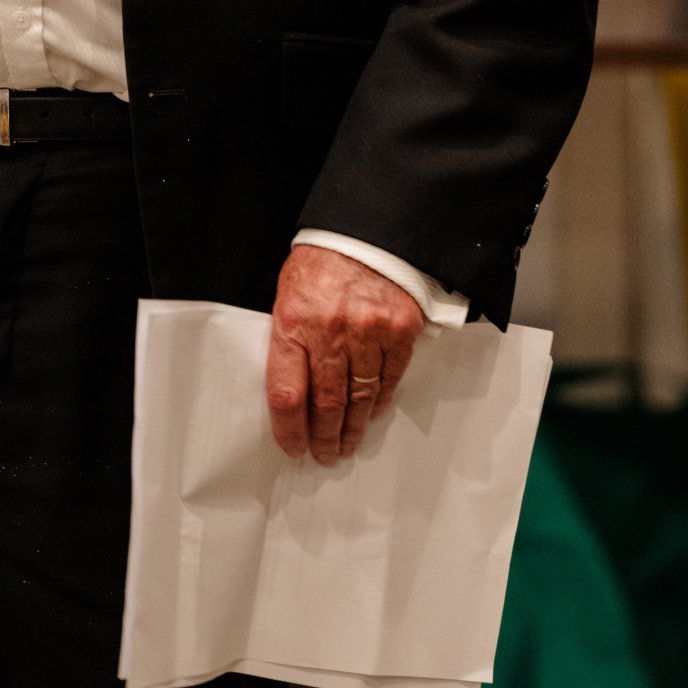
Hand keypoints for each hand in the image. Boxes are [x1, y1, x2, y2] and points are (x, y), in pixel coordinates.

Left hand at [265, 243, 422, 465]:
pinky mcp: (400, 330)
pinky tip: (369, 414)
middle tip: (324, 455)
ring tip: (346, 445)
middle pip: (327, 404)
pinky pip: (389, 379)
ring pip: (360, 397)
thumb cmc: (319, 264)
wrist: (364, 231)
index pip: (287, 393)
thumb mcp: (287, 297)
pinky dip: (379, 402)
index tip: (293, 447)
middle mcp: (332, 331)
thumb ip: (289, 341)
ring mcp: (370, 332)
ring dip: (353, 428)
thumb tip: (293, 392)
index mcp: (293, 321)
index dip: (289, 429)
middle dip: (324, 437)